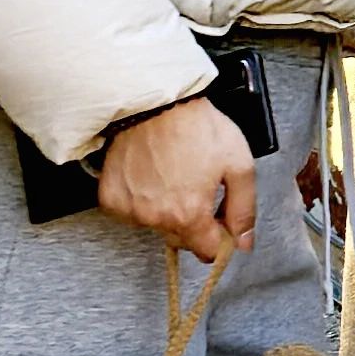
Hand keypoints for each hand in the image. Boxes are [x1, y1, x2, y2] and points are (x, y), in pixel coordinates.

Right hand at [98, 92, 258, 259]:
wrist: (156, 103)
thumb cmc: (197, 128)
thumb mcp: (238, 164)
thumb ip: (243, 209)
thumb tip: (244, 243)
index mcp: (188, 214)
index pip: (206, 252)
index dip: (219, 239)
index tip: (221, 222)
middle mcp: (154, 218)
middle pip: (181, 239)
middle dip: (195, 222)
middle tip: (200, 189)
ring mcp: (129, 210)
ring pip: (156, 225)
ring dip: (167, 211)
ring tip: (175, 176)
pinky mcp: (110, 199)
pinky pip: (132, 212)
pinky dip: (143, 200)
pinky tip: (152, 176)